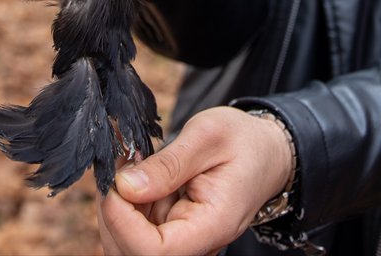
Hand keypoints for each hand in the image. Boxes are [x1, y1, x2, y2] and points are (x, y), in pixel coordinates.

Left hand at [97, 106, 294, 254]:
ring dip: (117, 209)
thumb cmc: (243, 141)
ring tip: (129, 167)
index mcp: (213, 226)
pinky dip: (125, 206)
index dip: (124, 222)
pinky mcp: (173, 233)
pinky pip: (136, 232)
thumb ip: (168, 164)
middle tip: (120, 166)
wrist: (266, 152)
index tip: (117, 182)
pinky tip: (135, 176)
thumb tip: (125, 187)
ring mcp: (184, 242)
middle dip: (114, 213)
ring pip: (128, 245)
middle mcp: (198, 244)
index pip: (156, 251)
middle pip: (134, 252)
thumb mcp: (208, 135)